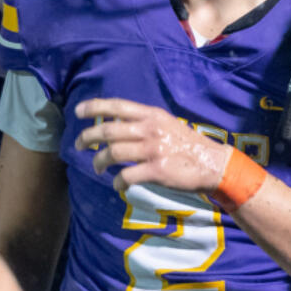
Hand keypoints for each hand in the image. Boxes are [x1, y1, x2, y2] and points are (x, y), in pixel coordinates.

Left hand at [74, 98, 231, 194]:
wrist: (213, 164)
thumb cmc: (188, 144)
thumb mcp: (166, 123)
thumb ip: (144, 122)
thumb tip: (117, 125)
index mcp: (151, 115)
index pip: (116, 106)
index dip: (94, 107)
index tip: (78, 111)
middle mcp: (149, 129)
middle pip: (108, 130)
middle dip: (87, 138)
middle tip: (78, 145)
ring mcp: (152, 150)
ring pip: (112, 153)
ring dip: (99, 162)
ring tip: (96, 167)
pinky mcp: (156, 170)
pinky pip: (126, 176)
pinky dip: (117, 181)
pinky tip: (117, 184)